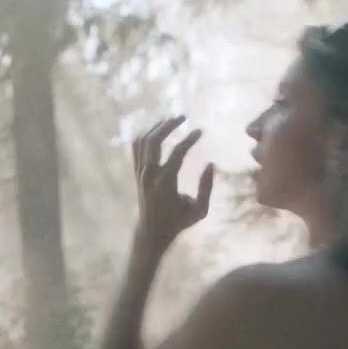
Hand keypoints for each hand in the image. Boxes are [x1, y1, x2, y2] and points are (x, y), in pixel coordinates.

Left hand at [132, 115, 214, 248]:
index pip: (177, 153)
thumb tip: (210, 164)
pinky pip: (136, 147)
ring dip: (157, 127)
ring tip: (171, 120)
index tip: (200, 131)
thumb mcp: (200, 211)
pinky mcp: (136, 173)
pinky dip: (145, 135)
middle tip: (182, 117)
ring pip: (143, 141)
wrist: (151, 232)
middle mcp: (149, 175)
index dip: (190, 139)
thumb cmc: (179, 222)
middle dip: (168, 125)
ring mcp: (140, 173)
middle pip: (154, 141)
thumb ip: (206, 188)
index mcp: (165, 183)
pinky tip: (157, 129)